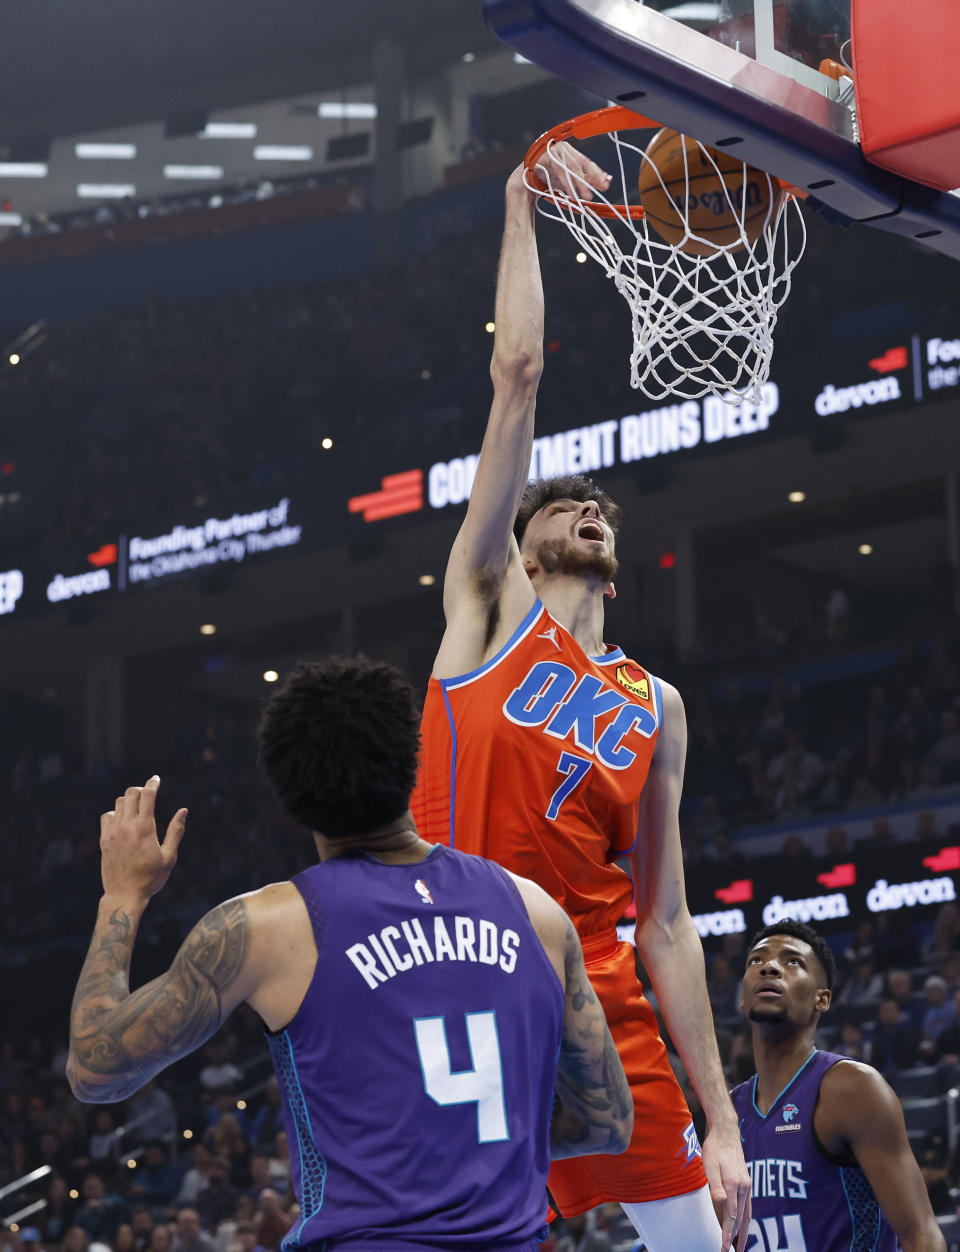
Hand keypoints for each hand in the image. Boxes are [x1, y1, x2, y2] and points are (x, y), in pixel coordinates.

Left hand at [100, 776, 186, 905]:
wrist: (124, 895)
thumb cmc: (151, 878)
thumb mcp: (169, 856)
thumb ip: (176, 831)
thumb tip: (183, 811)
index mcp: (144, 828)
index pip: (147, 795)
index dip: (153, 783)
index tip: (157, 778)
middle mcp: (126, 826)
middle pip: (131, 794)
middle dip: (141, 789)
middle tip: (149, 793)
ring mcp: (113, 832)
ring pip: (118, 803)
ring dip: (129, 800)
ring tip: (138, 807)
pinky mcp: (104, 840)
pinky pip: (107, 816)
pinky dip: (115, 813)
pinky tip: (123, 820)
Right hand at [512, 141, 611, 204]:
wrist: (523, 188)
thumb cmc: (545, 183)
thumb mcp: (568, 182)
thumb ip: (585, 180)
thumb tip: (608, 179)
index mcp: (568, 152)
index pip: (585, 162)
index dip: (596, 173)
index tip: (606, 184)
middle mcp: (560, 148)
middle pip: (580, 162)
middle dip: (591, 178)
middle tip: (600, 191)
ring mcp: (550, 150)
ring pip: (569, 166)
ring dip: (579, 183)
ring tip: (585, 197)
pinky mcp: (541, 156)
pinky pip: (557, 169)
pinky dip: (565, 182)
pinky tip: (571, 194)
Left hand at [702, 1120, 750, 1251]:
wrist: (726, 1132)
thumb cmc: (715, 1148)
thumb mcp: (710, 1164)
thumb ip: (715, 1183)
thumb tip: (720, 1201)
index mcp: (734, 1184)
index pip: (731, 1216)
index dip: (727, 1233)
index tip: (723, 1247)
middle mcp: (744, 1187)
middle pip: (742, 1219)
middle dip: (737, 1238)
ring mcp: (747, 1186)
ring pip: (748, 1215)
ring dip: (744, 1232)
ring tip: (741, 1247)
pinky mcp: (747, 1184)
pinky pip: (748, 1207)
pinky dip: (746, 1220)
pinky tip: (743, 1226)